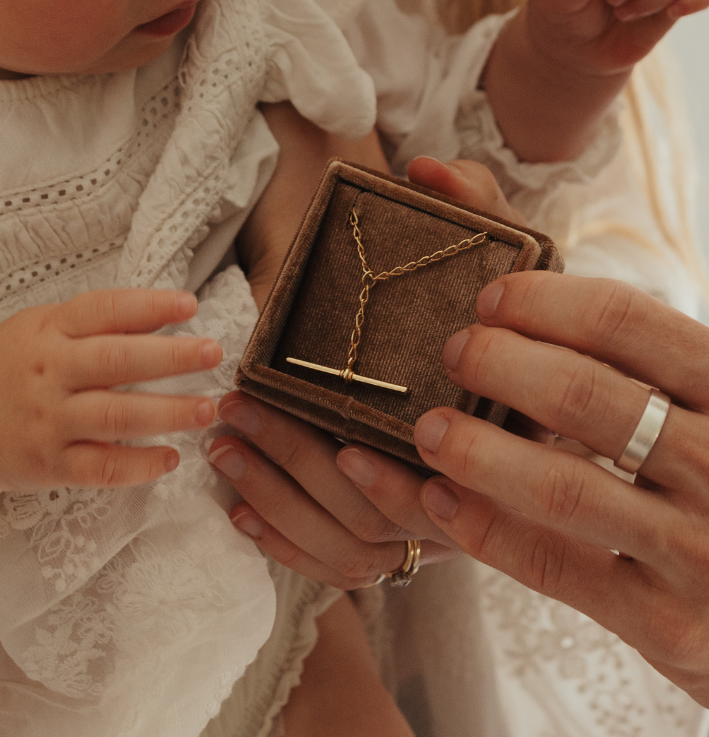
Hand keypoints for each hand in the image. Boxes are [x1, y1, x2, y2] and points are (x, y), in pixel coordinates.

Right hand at [0, 288, 220, 497]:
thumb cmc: (11, 366)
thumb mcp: (41, 328)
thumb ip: (95, 322)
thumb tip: (164, 315)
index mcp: (50, 331)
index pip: (103, 311)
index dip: (148, 306)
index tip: (190, 305)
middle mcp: (51, 374)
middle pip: (116, 362)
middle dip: (170, 357)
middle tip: (213, 354)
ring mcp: (50, 421)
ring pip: (115, 417)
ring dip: (166, 413)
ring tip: (206, 408)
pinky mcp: (50, 465)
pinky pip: (100, 468)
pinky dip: (139, 466)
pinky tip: (171, 459)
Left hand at [208, 156, 517, 586]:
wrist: (506, 357)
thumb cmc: (495, 303)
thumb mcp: (499, 246)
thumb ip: (474, 201)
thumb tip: (425, 170)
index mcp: (514, 427)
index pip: (472, 475)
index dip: (404, 478)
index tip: (346, 447)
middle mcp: (480, 489)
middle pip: (392, 514)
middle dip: (303, 467)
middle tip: (240, 413)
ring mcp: (439, 523)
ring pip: (358, 546)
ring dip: (283, 499)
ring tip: (223, 446)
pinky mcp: (400, 540)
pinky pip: (340, 566)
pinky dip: (287, 546)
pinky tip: (240, 512)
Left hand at [412, 272, 708, 707]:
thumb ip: (656, 364)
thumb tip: (534, 299)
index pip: (628, 322)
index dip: (545, 302)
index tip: (490, 298)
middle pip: (583, 395)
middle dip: (498, 364)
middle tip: (452, 352)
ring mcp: (697, 550)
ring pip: (561, 485)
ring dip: (478, 449)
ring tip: (428, 429)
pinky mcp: (665, 623)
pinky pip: (553, 565)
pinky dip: (485, 528)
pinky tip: (438, 498)